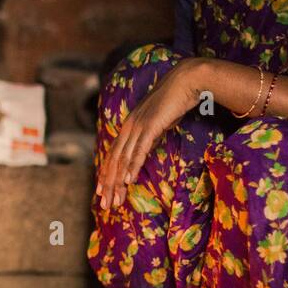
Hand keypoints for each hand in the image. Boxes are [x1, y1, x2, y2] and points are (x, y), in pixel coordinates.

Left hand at [96, 57, 204, 210]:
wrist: (186, 81)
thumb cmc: (174, 102)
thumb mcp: (158, 123)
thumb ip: (149, 137)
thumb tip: (145, 151)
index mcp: (129, 126)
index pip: (113, 154)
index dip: (106, 175)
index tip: (101, 192)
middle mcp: (129, 126)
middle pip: (113, 160)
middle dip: (108, 185)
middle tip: (104, 205)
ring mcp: (138, 126)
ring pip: (123, 159)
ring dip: (117, 182)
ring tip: (114, 200)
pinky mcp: (150, 126)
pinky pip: (139, 150)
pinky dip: (132, 166)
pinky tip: (128, 181)